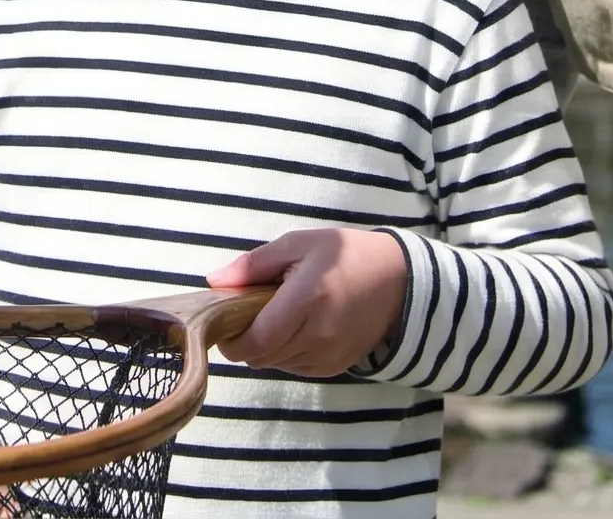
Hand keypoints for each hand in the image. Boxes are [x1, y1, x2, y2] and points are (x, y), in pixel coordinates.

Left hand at [206, 229, 407, 378]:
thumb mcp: (298, 244)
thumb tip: (214, 281)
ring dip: (265, 347)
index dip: (232, 339)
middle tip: (248, 313)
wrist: (398, 280)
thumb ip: (254, 264)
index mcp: (308, 299)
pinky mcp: (336, 368)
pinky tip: (295, 329)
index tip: (226, 320)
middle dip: (245, 340)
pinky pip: (294, 368)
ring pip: (275, 364)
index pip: (255, 340)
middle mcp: (319, 335)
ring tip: (276, 316)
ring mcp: (329, 356)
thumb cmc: (344, 254)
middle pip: (261, 356)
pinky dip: (285, 353)